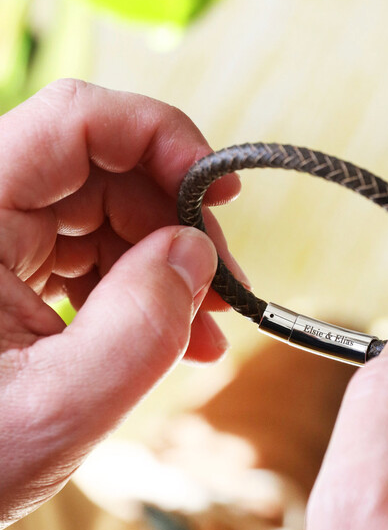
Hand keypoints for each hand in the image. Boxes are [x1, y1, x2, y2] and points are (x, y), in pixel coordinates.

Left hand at [0, 79, 243, 527]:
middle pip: (104, 171)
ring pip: (107, 213)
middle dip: (178, 223)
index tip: (219, 188)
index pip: (74, 121)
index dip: (161, 137)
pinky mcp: (13, 270)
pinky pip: (93, 253)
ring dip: (169, 263)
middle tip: (224, 284)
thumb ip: (139, 327)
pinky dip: (143, 288)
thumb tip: (196, 253)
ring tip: (205, 326)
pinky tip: (173, 334)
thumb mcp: (55, 409)